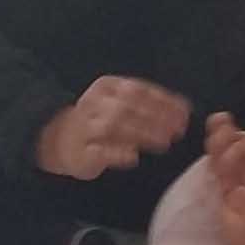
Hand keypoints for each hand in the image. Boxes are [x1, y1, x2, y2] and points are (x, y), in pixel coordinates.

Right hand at [34, 76, 189, 178]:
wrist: (60, 140)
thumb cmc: (101, 121)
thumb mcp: (122, 104)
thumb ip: (151, 104)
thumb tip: (185, 108)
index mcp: (107, 86)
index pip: (139, 89)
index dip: (164, 102)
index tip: (184, 116)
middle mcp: (93, 103)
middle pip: (128, 106)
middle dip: (156, 118)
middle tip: (176, 132)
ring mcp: (84, 127)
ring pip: (113, 125)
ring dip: (142, 133)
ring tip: (164, 143)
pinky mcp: (80, 152)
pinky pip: (97, 151)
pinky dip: (116, 153)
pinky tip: (133, 157)